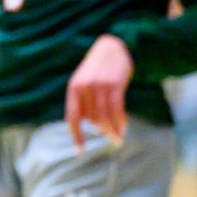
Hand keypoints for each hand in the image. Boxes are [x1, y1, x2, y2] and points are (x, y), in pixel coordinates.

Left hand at [65, 35, 133, 152]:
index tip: (80, 151)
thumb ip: (84, 100)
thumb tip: (90, 124)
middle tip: (112, 139)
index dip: (76, 135)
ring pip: (104, 117)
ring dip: (112, 131)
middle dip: (102, 131)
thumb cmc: (99, 67)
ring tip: (118, 138)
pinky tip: (123, 129)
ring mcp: (99, 86)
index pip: (72, 117)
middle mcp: (84, 88)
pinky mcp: (114, 85)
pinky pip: (117, 110)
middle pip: (92, 120)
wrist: (113, 46)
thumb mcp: (85, 81)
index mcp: (73, 88)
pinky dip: (120, 122)